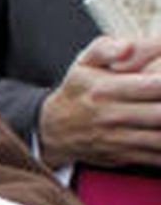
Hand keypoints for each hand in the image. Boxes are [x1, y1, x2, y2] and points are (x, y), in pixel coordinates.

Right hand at [39, 35, 160, 169]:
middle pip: (160, 115)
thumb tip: (128, 47)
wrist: (54, 130)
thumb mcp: (84, 63)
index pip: (153, 86)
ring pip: (160, 139)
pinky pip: (156, 157)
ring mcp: (118, 140)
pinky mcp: (124, 156)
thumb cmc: (78, 90)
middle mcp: (111, 116)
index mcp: (104, 90)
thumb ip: (106, 48)